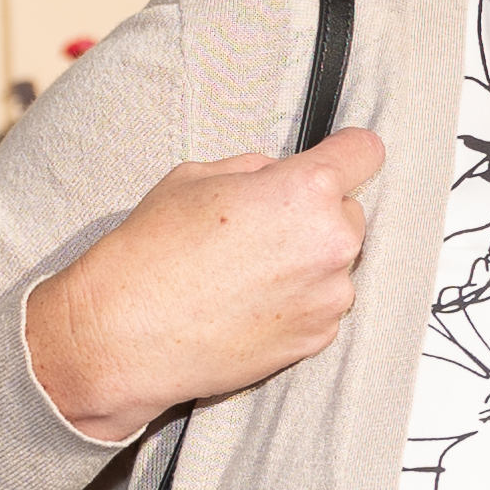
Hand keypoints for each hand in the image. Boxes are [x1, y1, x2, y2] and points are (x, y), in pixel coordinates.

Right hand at [21, 130, 383, 441]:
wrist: (125, 333)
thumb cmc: (152, 253)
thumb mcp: (195, 178)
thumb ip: (256, 170)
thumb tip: (280, 174)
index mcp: (306, 191)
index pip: (364, 152)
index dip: (348, 152)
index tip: (342, 157)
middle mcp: (331, 242)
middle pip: (349, 211)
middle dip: (317, 214)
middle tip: (262, 228)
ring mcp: (330, 295)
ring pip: (337, 262)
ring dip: (308, 261)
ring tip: (247, 272)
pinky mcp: (319, 337)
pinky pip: (322, 303)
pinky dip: (298, 300)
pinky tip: (250, 302)